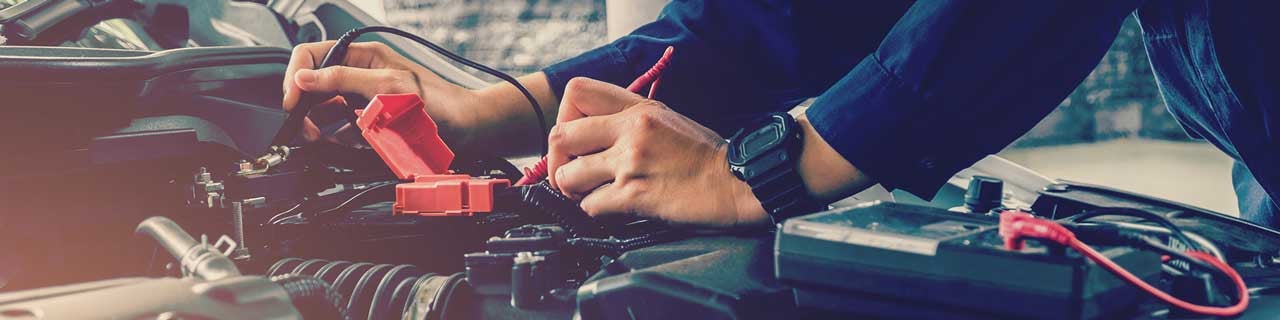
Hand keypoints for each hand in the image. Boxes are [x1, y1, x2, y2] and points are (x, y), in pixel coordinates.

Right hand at [282, 41, 476, 143]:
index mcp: (362, 56)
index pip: (313, 56)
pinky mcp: (370, 122)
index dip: (296, 77)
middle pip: (314, 85)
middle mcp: (360, 75)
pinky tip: (341, 141)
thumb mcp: (386, 86)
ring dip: (318, 124)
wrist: (465, 128)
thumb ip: (344, 78)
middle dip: (304, 105)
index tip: (292, 101)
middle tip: (302, 126)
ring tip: (318, 136)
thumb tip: (305, 77)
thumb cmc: (438, 102)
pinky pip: (342, 129)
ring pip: (325, 109)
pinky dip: (337, 137)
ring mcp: (364, 99)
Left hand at [546, 78, 767, 226]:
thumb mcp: (667, 119)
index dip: (565, 117)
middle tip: (570, 173)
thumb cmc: (705, 156)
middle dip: (557, 161)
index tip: (573, 138)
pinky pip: (590, 205)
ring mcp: (631, 162)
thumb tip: (592, 133)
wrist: (737, 181)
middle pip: (560, 136)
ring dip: (572, 190)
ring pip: (568, 175)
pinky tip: (611, 208)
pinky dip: (594, 211)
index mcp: (639, 107)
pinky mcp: (635, 194)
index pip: (576, 93)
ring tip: (588, 193)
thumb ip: (628, 119)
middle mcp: (631, 130)